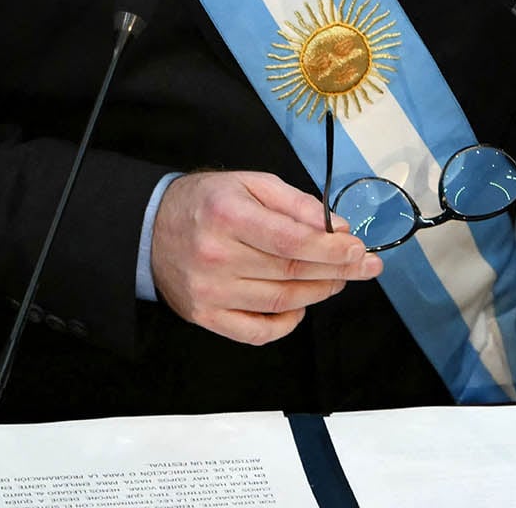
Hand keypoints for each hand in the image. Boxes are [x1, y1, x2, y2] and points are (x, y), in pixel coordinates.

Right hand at [150, 170, 381, 345]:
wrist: (150, 227)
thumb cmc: (207, 202)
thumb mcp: (250, 183)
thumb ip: (295, 203)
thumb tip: (337, 228)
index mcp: (228, 215)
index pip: (291, 241)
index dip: (331, 250)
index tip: (359, 249)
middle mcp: (216, 256)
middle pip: (291, 272)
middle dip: (337, 270)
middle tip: (365, 266)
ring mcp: (209, 291)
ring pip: (280, 301)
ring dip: (318, 292)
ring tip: (338, 280)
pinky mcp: (204, 316)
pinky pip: (256, 332)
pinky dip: (286, 323)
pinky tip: (301, 306)